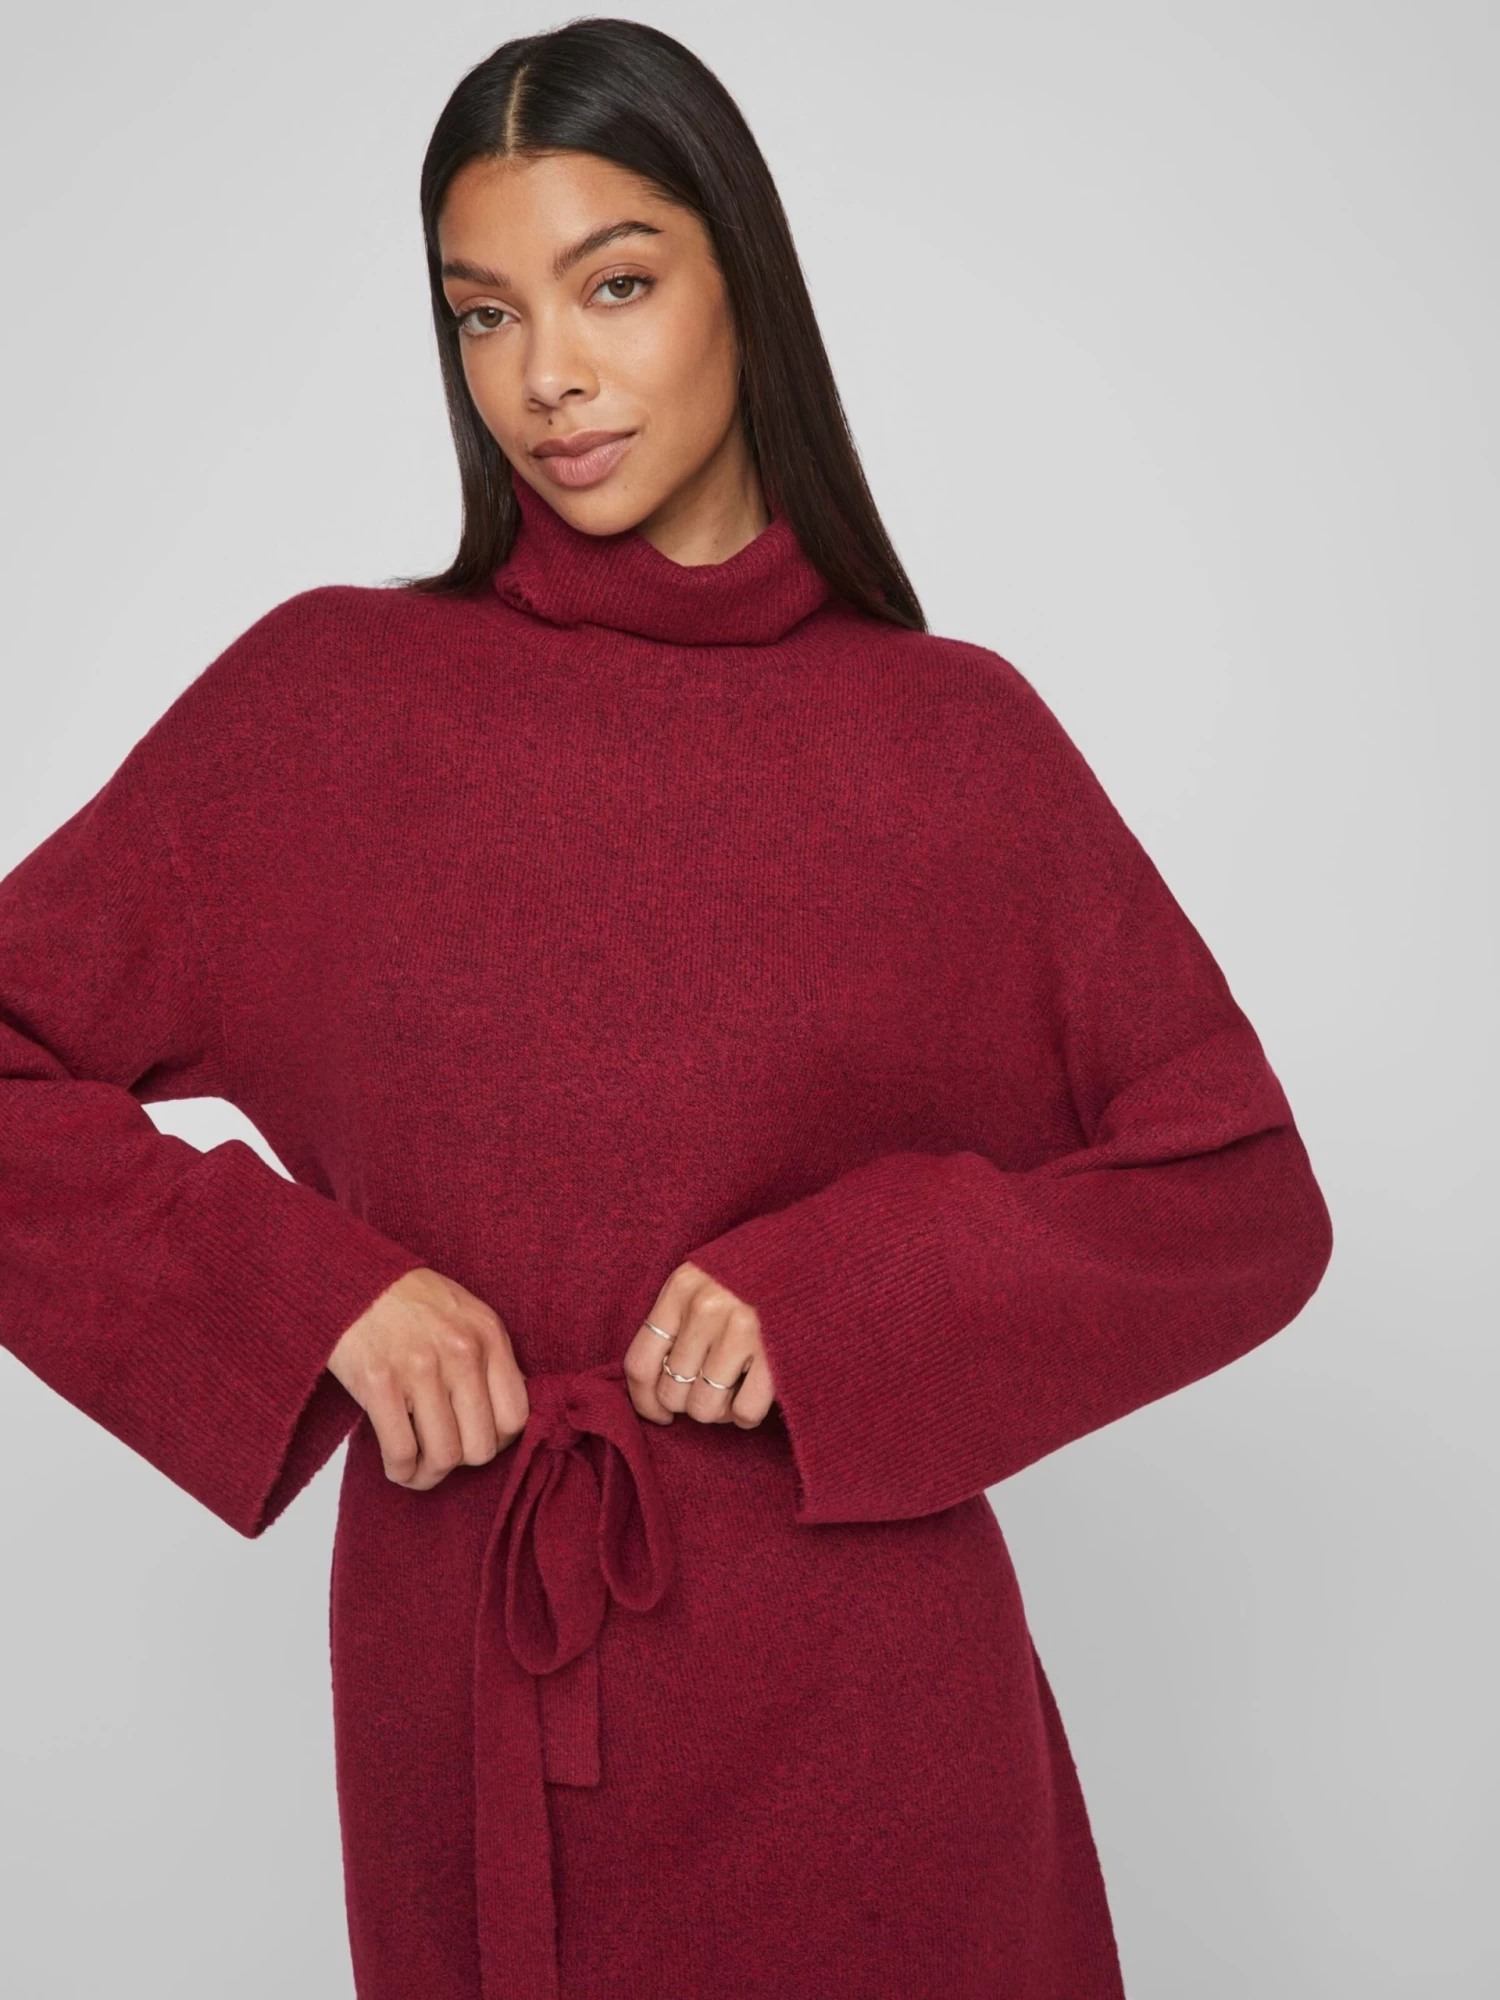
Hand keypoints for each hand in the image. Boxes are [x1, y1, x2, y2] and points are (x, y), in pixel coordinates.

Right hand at [325, 1267, 527, 1489]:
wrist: (350, 1275)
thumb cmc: (407, 1299)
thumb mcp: (464, 1314)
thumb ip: (487, 1358)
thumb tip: (503, 1415)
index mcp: (488, 1335)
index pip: (516, 1416)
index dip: (498, 1442)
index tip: (476, 1440)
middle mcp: (461, 1353)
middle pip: (481, 1447)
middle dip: (462, 1461)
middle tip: (444, 1454)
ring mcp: (421, 1369)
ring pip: (444, 1457)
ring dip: (429, 1475)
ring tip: (418, 1468)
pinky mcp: (380, 1383)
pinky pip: (402, 1453)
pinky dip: (401, 1472)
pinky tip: (397, 1466)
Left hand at [622, 1260, 775, 1429]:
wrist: (825, 1249)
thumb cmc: (762, 1269)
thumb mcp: (710, 1275)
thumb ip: (681, 1315)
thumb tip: (655, 1381)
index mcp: (683, 1287)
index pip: (640, 1363)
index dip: (644, 1400)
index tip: (658, 1414)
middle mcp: (705, 1308)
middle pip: (673, 1393)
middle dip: (691, 1403)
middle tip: (714, 1390)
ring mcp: (741, 1331)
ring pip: (705, 1408)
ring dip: (721, 1411)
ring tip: (737, 1391)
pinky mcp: (776, 1354)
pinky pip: (743, 1412)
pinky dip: (748, 1414)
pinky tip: (758, 1394)